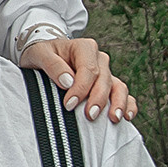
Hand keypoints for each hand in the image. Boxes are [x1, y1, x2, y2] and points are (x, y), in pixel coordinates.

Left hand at [20, 35, 136, 123]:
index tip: (69, 104)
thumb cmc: (42, 54)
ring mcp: (105, 72)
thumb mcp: (39, 54)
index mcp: (84, 47)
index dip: (81, 88)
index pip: (88, 69)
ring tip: (115, 118)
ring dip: (118, 103)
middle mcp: (99, 59)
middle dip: (98, 99)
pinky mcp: (108, 85)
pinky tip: (127, 116)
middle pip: (104, 80)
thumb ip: (52, 65)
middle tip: (90, 116)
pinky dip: (128, 104)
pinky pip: (123, 94)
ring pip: (118, 86)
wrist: (45, 56)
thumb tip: (68, 82)